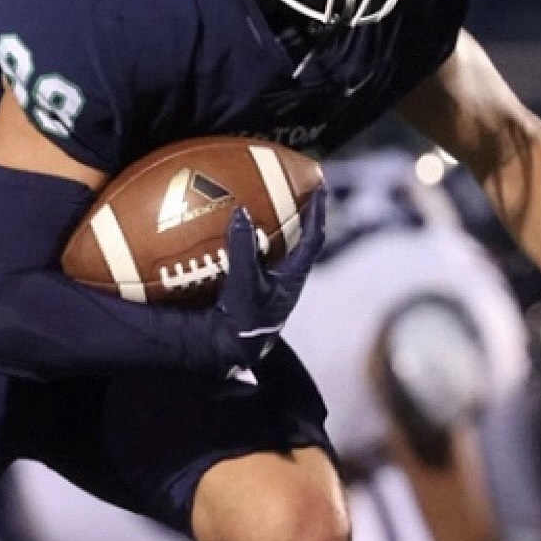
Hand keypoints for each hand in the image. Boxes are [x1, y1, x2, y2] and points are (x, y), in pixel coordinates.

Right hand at [214, 189, 326, 367]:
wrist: (230, 353)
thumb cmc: (246, 321)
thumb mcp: (246, 282)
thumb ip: (244, 248)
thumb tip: (240, 212)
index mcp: (293, 277)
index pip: (314, 237)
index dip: (318, 211)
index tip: (320, 186)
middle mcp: (284, 281)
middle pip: (298, 242)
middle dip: (297, 217)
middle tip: (292, 192)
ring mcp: (267, 289)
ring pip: (274, 253)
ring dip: (270, 232)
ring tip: (261, 208)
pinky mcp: (248, 294)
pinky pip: (247, 263)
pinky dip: (240, 247)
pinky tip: (221, 237)